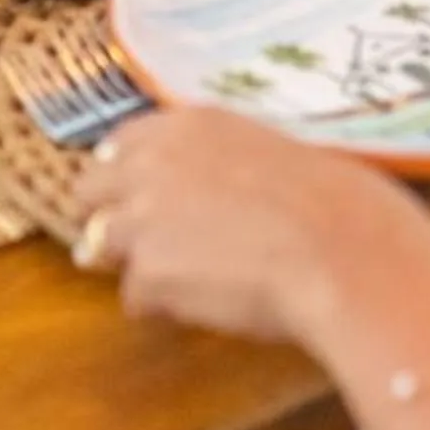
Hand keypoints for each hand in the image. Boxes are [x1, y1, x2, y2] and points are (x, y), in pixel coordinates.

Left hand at [72, 107, 429, 351]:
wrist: (341, 251)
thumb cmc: (328, 204)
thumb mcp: (266, 156)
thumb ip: (215, 165)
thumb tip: (194, 196)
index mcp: (188, 124)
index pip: (119, 143)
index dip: (124, 175)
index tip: (135, 195)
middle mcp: (153, 162)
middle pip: (87, 190)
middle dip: (105, 217)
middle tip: (137, 245)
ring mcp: (143, 217)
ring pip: (100, 244)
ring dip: (133, 263)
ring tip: (182, 280)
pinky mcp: (148, 274)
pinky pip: (136, 297)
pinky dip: (163, 305)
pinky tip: (208, 303)